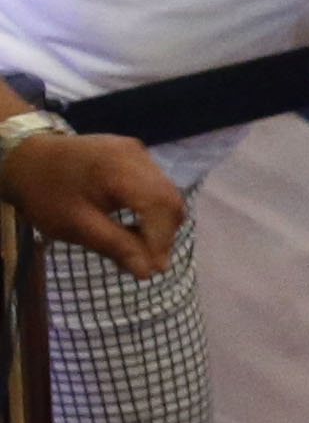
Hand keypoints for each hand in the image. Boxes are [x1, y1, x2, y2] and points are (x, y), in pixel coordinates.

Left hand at [0, 131, 185, 278]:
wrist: (26, 159)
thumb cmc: (46, 195)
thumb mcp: (76, 226)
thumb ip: (116, 246)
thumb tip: (147, 272)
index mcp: (119, 170)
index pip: (158, 206)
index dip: (162, 240)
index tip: (154, 270)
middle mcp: (136, 155)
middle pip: (168, 198)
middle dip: (164, 233)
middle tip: (149, 262)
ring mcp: (137, 150)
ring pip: (166, 192)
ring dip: (160, 222)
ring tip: (141, 246)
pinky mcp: (134, 152)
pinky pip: (155, 183)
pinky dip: (151, 207)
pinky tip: (137, 224)